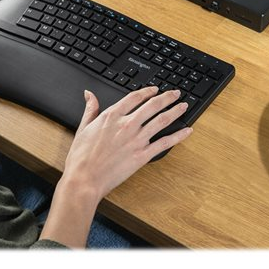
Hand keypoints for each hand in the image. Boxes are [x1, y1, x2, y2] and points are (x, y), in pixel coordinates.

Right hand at [64, 86, 192, 201]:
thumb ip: (90, 109)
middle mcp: (127, 124)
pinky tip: (187, 131)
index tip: (154, 89)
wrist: (85, 179)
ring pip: (161, 120)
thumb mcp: (83, 128)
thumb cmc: (81, 157)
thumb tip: (89, 94)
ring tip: (184, 106)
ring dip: (175, 111)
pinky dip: (178, 136)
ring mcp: (137, 140)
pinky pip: (165, 143)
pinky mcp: (143, 155)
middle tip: (176, 93)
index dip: (147, 91)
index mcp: (112, 116)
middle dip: (166, 97)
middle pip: (152, 105)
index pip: (134, 97)